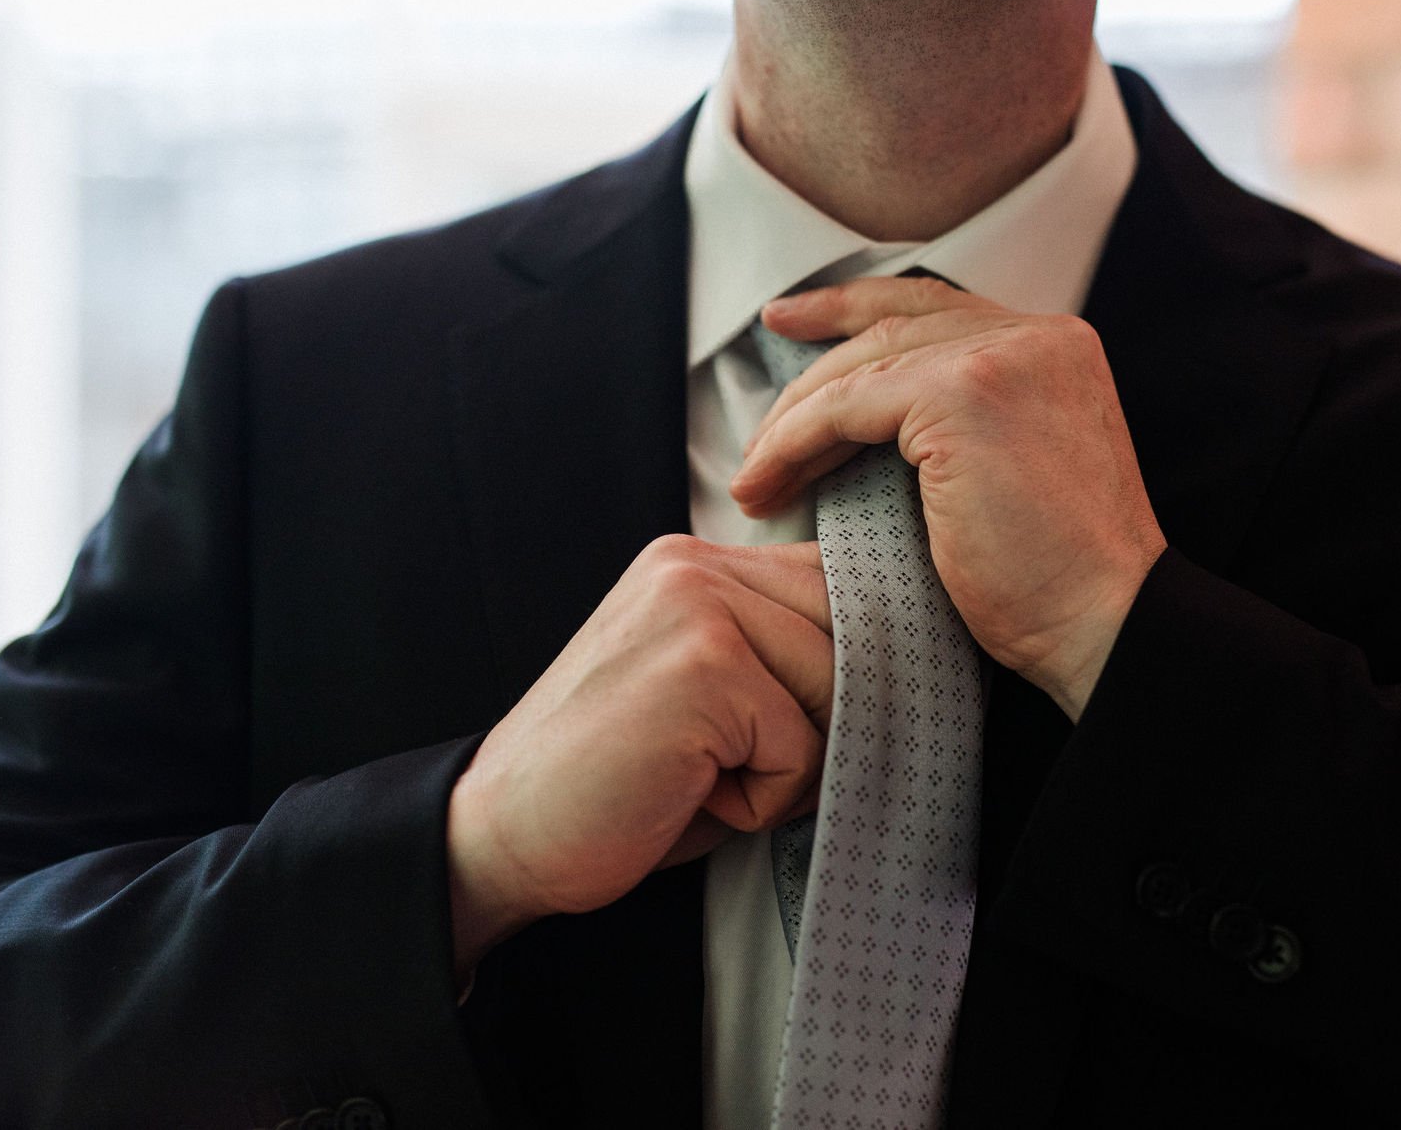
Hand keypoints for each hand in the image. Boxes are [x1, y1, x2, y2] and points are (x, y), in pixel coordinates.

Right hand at [445, 536, 834, 978]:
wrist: (500, 837)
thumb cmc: (616, 781)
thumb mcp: (706, 693)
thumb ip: (776, 654)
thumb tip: (900, 665)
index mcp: (695, 563)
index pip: (835, 588)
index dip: (843, 669)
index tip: (804, 725)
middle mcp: (695, 565)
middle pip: (852, 635)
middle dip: (821, 720)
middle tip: (734, 766)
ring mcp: (698, 608)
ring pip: (836, 690)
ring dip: (788, 765)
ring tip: (702, 776)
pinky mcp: (703, 666)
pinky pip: (801, 747)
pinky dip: (761, 798)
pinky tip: (685, 793)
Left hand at [732, 275, 1167, 720]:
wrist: (1105, 624)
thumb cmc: (1057, 580)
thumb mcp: (1014, 469)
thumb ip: (966, 422)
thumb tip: (862, 420)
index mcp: (1056, 346)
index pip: (936, 307)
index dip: (856, 308)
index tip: (794, 320)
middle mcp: (1035, 335)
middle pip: (892, 324)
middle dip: (810, 360)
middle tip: (756, 415)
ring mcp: (1001, 357)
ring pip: (861, 367)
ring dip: (792, 422)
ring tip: (755, 476)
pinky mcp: (962, 394)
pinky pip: (844, 407)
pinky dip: (793, 444)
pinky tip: (766, 482)